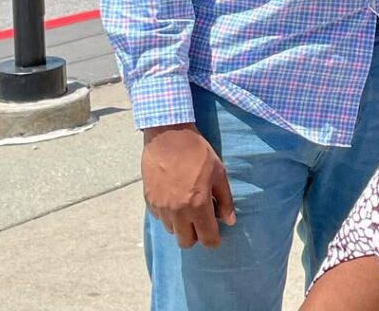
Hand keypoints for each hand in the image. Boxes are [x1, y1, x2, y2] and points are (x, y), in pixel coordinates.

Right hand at [142, 123, 235, 248]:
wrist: (168, 136)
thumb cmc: (197, 151)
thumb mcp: (218, 172)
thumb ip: (225, 199)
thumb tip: (230, 221)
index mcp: (197, 205)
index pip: (206, 238)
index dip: (213, 239)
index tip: (216, 234)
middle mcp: (177, 211)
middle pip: (186, 242)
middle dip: (196, 235)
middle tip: (201, 220)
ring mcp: (161, 208)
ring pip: (172, 231)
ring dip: (181, 224)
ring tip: (187, 205)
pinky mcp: (149, 202)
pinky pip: (160, 218)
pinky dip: (168, 214)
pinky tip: (174, 197)